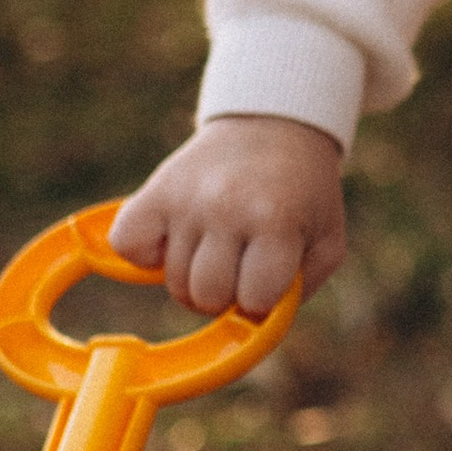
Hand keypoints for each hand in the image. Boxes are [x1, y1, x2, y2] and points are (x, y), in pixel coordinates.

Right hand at [108, 115, 347, 319]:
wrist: (273, 125)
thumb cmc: (303, 195)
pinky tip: (175, 239)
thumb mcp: (325, 241)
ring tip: (217, 248)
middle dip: (224, 294)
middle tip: (240, 267)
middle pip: (204, 295)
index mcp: (276, 220)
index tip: (268, 279)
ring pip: (171, 282)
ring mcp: (185, 198)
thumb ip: (298, 290)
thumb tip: (250, 325)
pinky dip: (145, 254)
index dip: (260, 298)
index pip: (253, 298)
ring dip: (194, 277)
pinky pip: (126, 246)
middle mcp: (226, 207)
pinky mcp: (154, 190)